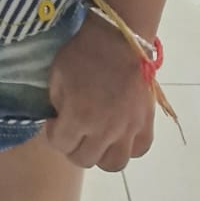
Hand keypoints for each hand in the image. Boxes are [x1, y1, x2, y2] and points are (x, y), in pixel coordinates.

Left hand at [45, 16, 156, 171]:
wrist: (119, 36)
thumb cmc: (83, 52)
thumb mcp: (57, 75)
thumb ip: (57, 103)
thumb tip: (62, 118)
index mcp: (78, 117)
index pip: (59, 144)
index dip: (54, 132)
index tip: (56, 120)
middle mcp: (104, 131)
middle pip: (84, 159)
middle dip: (74, 146)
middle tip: (75, 130)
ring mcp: (128, 129)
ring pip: (114, 164)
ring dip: (102, 154)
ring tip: (98, 139)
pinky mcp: (146, 122)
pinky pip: (139, 149)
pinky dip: (129, 146)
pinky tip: (121, 134)